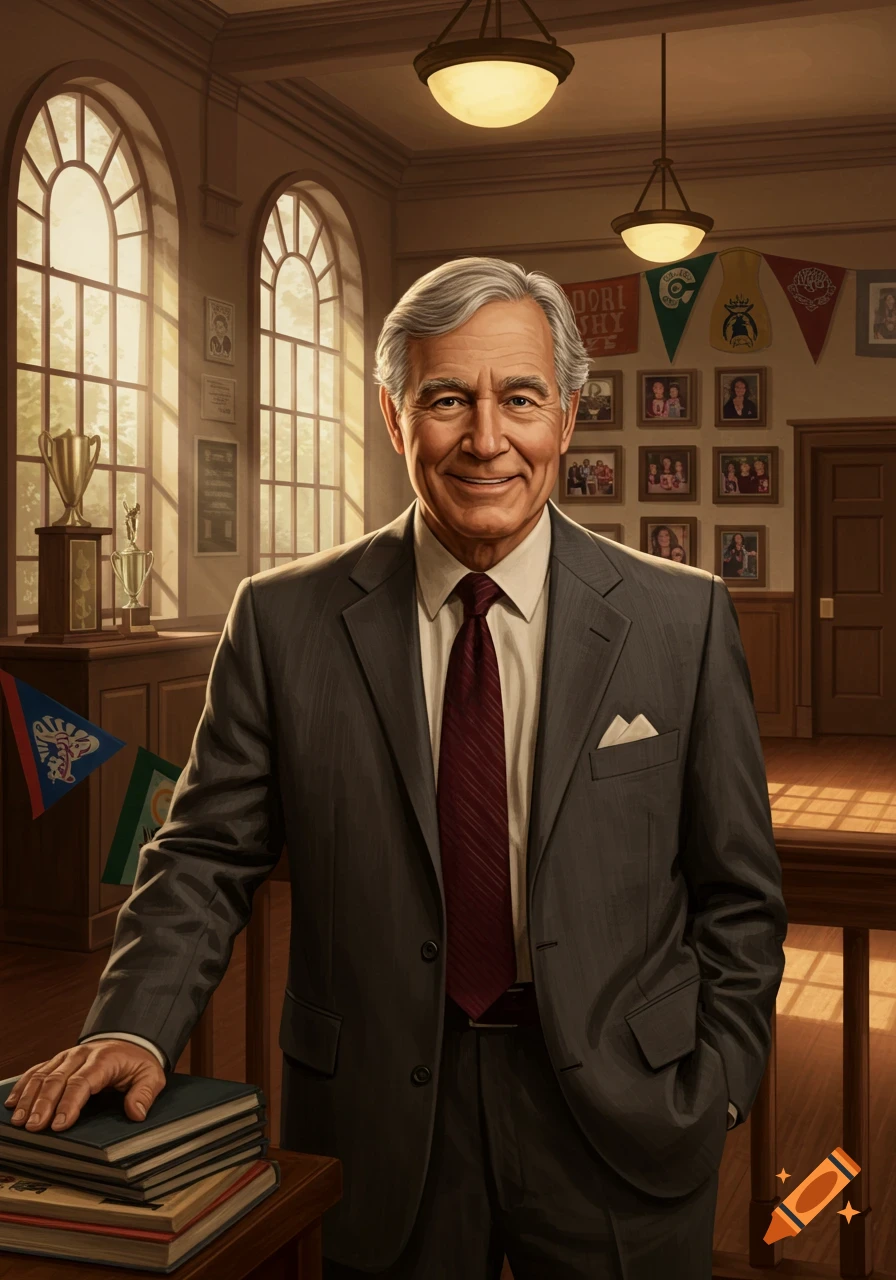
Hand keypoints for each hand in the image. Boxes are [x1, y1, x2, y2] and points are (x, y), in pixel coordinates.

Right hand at [3, 1041, 165, 1132]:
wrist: (130, 1040)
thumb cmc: (138, 1062)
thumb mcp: (152, 1075)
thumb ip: (145, 1093)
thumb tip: (136, 1113)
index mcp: (104, 1059)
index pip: (82, 1082)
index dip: (69, 1103)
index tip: (59, 1124)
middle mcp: (81, 1055)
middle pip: (57, 1080)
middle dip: (43, 1104)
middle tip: (34, 1127)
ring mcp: (66, 1057)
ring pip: (42, 1075)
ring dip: (28, 1098)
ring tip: (19, 1120)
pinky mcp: (57, 1060)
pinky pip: (36, 1071)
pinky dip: (22, 1086)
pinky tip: (12, 1103)